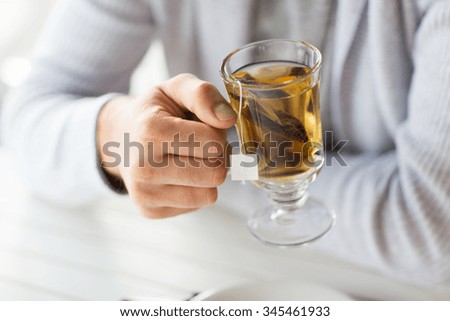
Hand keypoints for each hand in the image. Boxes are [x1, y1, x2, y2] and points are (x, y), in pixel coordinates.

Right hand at [97, 73, 235, 217]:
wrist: (122, 138)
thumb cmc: (155, 112)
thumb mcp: (176, 89)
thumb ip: (203, 95)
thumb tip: (227, 120)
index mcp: (150, 130)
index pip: (214, 143)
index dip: (217, 133)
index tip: (202, 127)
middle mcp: (143, 167)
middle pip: (215, 173)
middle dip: (216, 157)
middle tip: (200, 146)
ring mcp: (145, 194)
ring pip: (209, 195)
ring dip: (208, 176)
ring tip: (190, 160)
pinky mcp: (150, 211)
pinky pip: (196, 206)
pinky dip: (195, 190)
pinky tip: (178, 175)